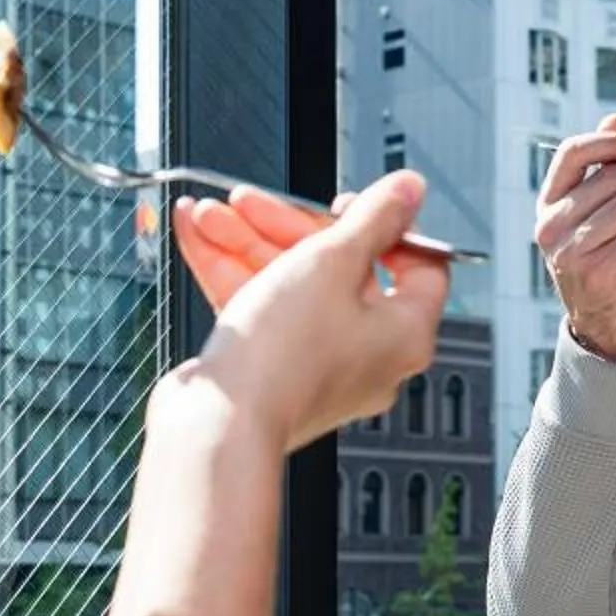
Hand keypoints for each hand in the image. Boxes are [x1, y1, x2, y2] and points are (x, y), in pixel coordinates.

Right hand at [173, 173, 447, 450]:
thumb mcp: (332, 260)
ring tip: (210, 214)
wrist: (220, 424)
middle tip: (254, 202)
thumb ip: (373, 217)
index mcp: (405, 333)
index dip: (385, 226)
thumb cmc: (284, 357)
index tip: (350, 205)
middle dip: (284, 226)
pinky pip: (260, 309)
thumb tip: (410, 190)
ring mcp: (319, 365)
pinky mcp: (274, 371)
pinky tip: (198, 236)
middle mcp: (369, 355)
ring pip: (288, 284)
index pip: (418, 267)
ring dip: (246, 241)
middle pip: (339, 268)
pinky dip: (230, 272)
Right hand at [533, 114, 615, 364]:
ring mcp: (571, 251)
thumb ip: (608, 170)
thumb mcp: (608, 214)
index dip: (612, 141)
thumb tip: (615, 118)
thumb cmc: (612, 267)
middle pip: (612, 178)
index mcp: (549, 205)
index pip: (573, 154)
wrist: (609, 329)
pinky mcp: (598, 271)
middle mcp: (552, 226)